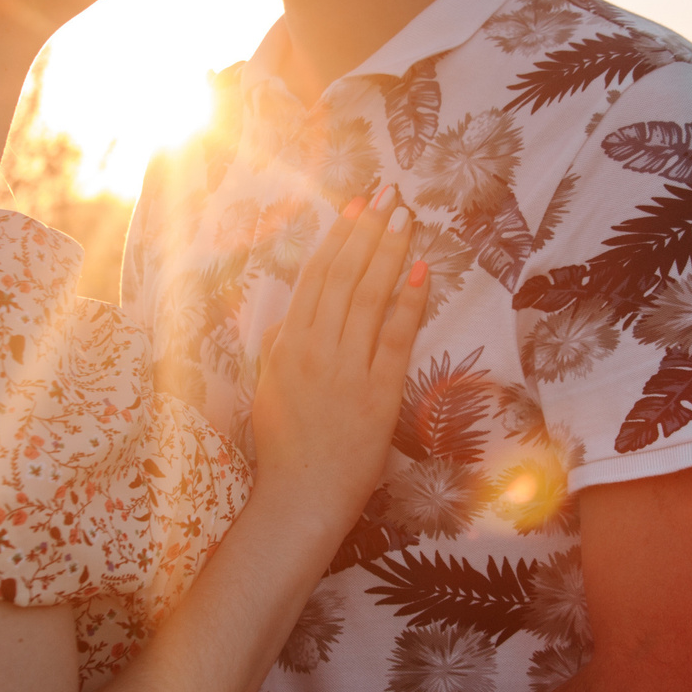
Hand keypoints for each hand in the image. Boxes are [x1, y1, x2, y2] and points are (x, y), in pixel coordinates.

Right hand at [248, 184, 426, 519]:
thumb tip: (289, 319)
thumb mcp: (269, 390)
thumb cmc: (284, 448)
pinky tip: (422, 271)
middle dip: (367, 231)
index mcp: (288, 345)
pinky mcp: (378, 393)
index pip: (315, 278)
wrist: (302, 497)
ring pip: (369, 297)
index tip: (354, 207)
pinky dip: (409, 301)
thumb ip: (279, 349)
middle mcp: (315, 350)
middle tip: (388, 195)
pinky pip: (395, 338)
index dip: (337, 238)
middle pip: (344, 277)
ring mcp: (347, 370)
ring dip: (388, 253)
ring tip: (405, 218)